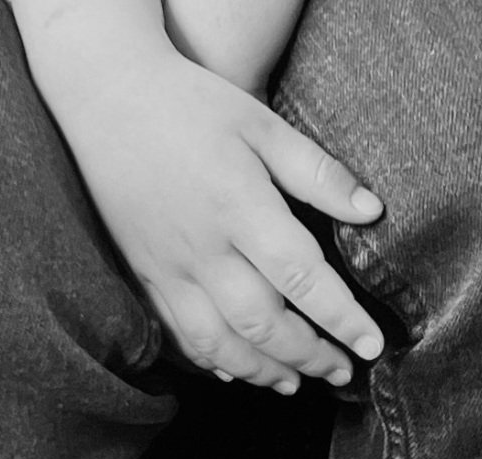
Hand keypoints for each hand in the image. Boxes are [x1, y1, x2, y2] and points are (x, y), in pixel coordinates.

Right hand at [56, 37, 388, 393]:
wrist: (108, 99)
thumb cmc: (195, 104)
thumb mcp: (265, 125)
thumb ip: (318, 173)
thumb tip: (373, 211)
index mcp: (240, 208)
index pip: (302, 279)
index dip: (341, 318)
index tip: (373, 345)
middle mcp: (202, 248)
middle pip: (262, 323)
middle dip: (309, 356)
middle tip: (345, 373)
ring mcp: (165, 266)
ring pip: (216, 341)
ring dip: (261, 370)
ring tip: (296, 382)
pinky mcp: (139, 272)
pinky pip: (173, 334)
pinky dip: (208, 359)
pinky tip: (233, 366)